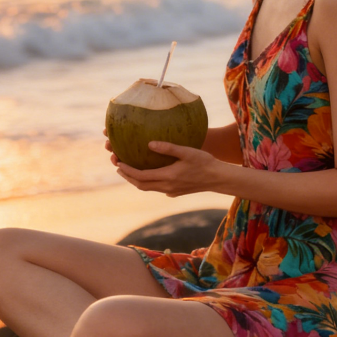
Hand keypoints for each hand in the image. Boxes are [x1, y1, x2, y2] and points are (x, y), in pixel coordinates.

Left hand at [103, 129, 221, 196]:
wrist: (218, 178)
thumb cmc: (204, 162)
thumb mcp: (187, 151)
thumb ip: (168, 147)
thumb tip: (149, 143)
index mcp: (168, 176)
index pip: (141, 176)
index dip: (127, 171)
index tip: (118, 164)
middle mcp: (167, 187)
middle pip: (141, 185)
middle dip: (128, 177)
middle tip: (119, 166)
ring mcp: (171, 191)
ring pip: (148, 188)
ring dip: (137, 180)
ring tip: (128, 171)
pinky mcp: (176, 192)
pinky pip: (157, 188)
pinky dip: (148, 182)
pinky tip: (149, 174)